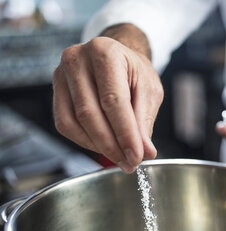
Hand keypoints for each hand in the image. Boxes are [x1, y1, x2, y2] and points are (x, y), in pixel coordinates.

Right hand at [52, 24, 163, 172]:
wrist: (117, 57)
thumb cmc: (134, 71)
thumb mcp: (149, 90)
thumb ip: (144, 120)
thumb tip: (145, 151)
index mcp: (105, 52)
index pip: (113, 100)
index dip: (125, 133)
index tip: (137, 156)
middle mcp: (77, 59)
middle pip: (90, 113)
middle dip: (112, 145)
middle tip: (130, 162)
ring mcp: (61, 75)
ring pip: (74, 122)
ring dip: (98, 146)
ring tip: (121, 157)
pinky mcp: (55, 91)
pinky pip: (65, 125)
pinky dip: (85, 141)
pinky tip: (103, 146)